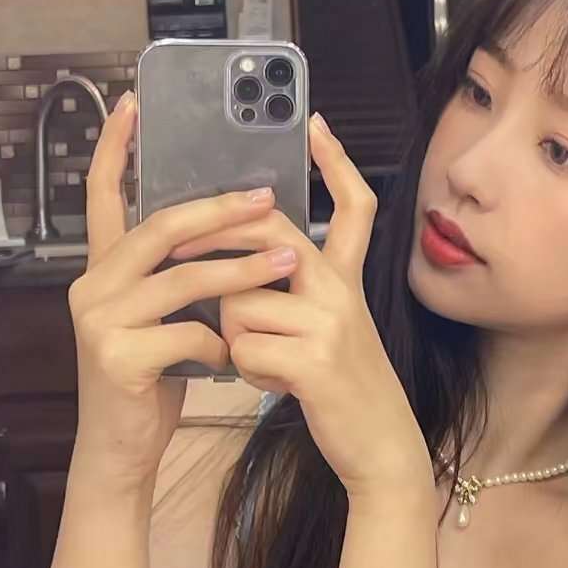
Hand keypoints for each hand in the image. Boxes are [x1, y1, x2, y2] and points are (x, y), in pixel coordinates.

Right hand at [67, 92, 295, 490]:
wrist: (120, 449)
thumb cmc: (150, 379)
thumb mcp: (160, 319)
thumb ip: (174, 277)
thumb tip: (228, 231)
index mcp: (102, 269)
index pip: (102, 196)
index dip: (115, 148)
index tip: (132, 103)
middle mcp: (91, 285)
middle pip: (159, 228)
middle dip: (219, 210)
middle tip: (267, 197)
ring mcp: (100, 320)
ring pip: (182, 279)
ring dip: (241, 270)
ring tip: (288, 262)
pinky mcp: (118, 357)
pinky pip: (187, 334)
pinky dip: (221, 344)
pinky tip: (235, 358)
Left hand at [169, 114, 431, 499]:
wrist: (379, 443)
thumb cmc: (341, 387)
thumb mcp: (328, 328)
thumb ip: (296, 291)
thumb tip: (234, 267)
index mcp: (344, 278)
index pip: (351, 207)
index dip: (336, 164)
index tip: (316, 124)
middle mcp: (340, 289)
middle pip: (266, 238)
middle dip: (218, 247)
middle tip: (187, 261)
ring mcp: (330, 322)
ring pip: (237, 304)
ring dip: (236, 337)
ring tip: (270, 363)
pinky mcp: (315, 360)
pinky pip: (242, 348)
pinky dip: (246, 372)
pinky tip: (276, 385)